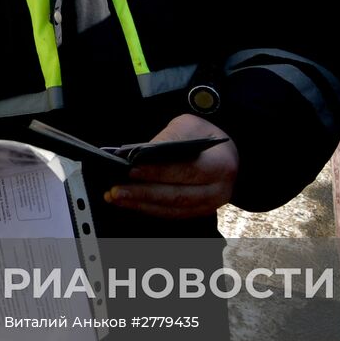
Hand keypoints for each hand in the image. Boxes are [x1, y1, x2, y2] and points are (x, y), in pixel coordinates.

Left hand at [103, 114, 237, 218]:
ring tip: (115, 197)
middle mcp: (218, 190)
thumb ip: (167, 139)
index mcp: (221, 165)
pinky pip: (170, 214)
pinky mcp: (197, 212)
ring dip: (141, 204)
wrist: (224, 152)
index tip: (131, 169)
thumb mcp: (188, 126)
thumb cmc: (202, 136)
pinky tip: (128, 202)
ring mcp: (209, 205)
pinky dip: (147, 208)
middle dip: (143, 193)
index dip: (158, 172)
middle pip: (177, 196)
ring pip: (172, 209)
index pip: (187, 171)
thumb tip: (139, 155)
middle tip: (116, 190)